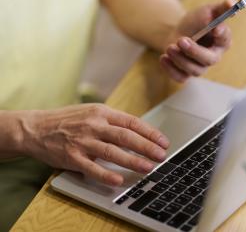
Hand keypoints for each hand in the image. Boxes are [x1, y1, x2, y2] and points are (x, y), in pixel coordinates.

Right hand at [19, 104, 168, 185]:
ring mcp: (83, 141)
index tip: (162, 141)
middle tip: (161, 156)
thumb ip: (111, 120)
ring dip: (132, 160)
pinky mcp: (72, 157)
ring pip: (112, 151)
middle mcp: (94, 125)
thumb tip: (136, 130)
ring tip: (148, 167)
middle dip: (146, 147)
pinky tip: (118, 179)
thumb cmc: (66, 120)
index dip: (149, 132)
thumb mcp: (91, 111)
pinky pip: (92, 168)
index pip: (131, 122)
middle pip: (125, 136)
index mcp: (101, 112)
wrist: (36, 127)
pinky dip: (106, 174)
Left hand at [160, 0, 236, 82]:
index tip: (215, 28)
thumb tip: (232, 3)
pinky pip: (180, 77)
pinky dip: (170, 69)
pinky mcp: (186, 74)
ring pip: (194, 70)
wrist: (178, 33)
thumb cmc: (196, 22)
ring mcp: (200, 68)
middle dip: (194, 51)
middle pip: (208, 60)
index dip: (221, 34)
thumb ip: (220, 7)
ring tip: (169, 47)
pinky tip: (163, 58)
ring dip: (180, 59)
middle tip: (181, 40)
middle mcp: (213, 57)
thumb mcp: (207, 11)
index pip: (225, 39)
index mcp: (222, 40)